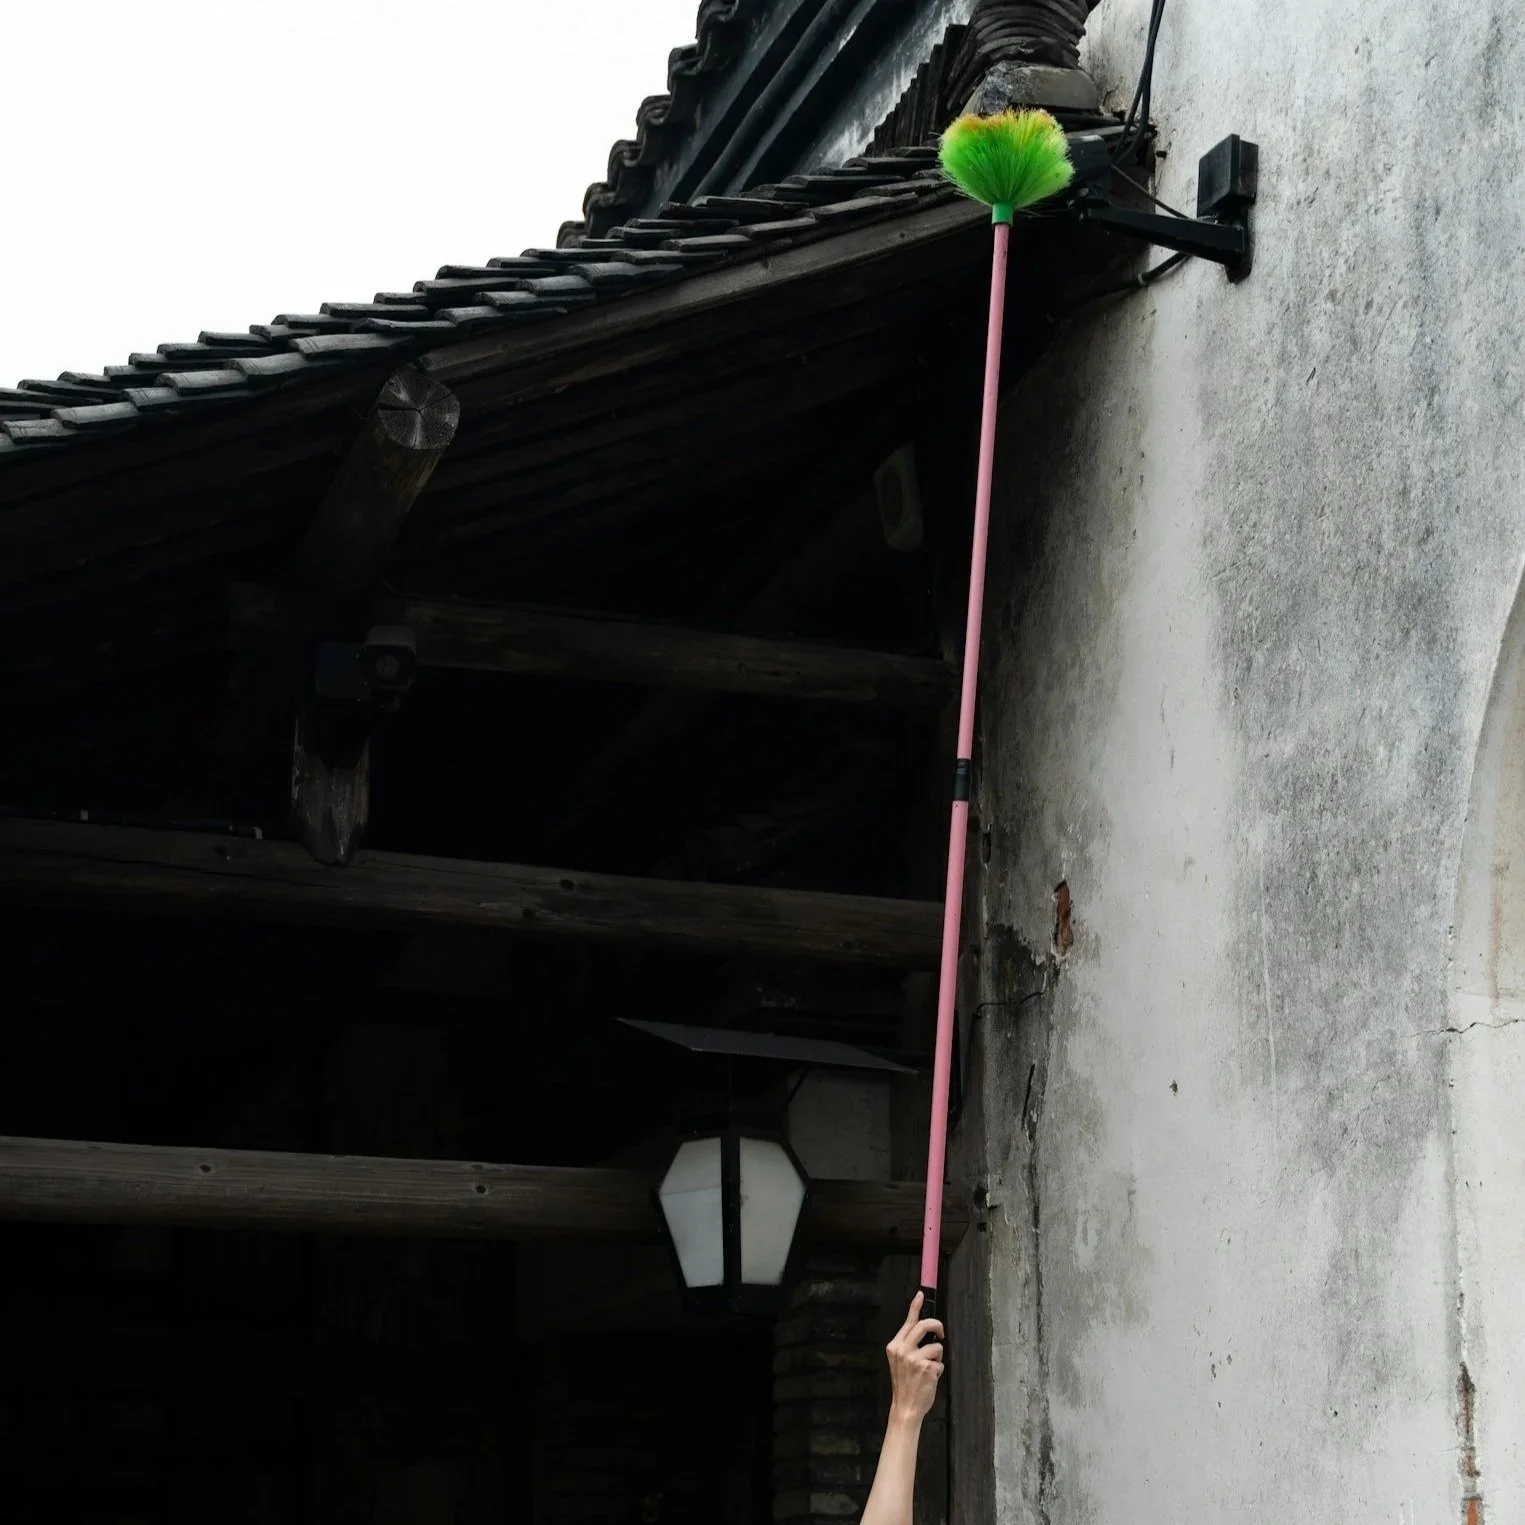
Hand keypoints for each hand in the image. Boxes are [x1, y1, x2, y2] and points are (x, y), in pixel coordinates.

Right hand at [885, 1292, 943, 1422]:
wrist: (905, 1407)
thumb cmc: (904, 1384)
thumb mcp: (899, 1361)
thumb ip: (908, 1345)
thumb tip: (925, 1331)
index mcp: (894, 1346)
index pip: (908, 1322)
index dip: (916, 1306)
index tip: (921, 1294)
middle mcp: (903, 1350)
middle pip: (924, 1326)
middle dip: (937, 1325)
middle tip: (941, 1332)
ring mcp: (915, 1359)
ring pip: (937, 1346)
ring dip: (938, 1357)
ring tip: (930, 1368)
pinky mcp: (927, 1368)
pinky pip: (940, 1362)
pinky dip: (939, 1370)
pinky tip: (930, 1379)